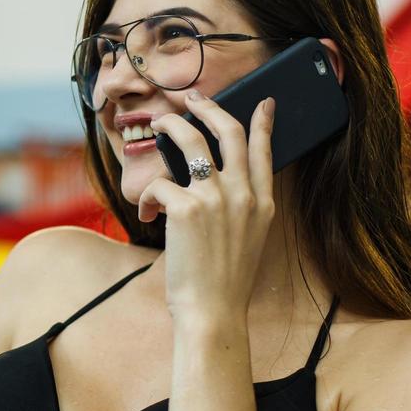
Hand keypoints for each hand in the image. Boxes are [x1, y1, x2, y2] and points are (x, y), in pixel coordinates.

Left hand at [137, 92, 276, 316]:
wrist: (213, 312)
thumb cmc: (223, 281)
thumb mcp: (249, 239)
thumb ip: (242, 206)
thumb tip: (215, 177)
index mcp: (262, 203)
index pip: (264, 150)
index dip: (262, 122)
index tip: (263, 102)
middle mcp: (243, 194)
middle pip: (227, 131)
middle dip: (207, 107)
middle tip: (191, 99)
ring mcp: (215, 198)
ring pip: (190, 140)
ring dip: (170, 126)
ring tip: (158, 124)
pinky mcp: (185, 209)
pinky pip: (158, 183)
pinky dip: (146, 197)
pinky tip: (146, 215)